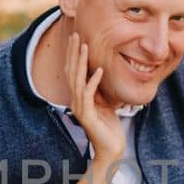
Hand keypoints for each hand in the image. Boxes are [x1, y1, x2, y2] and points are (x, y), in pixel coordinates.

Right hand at [63, 33, 125, 162]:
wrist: (111, 149)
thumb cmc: (109, 126)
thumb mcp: (105, 103)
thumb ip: (99, 89)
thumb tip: (99, 72)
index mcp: (79, 97)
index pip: (73, 71)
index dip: (74, 54)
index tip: (77, 37)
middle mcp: (76, 101)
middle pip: (72, 72)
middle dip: (74, 53)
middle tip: (76, 35)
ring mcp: (80, 108)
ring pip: (77, 81)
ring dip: (81, 62)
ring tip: (85, 47)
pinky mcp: (87, 116)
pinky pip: (88, 95)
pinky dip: (93, 82)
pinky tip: (98, 70)